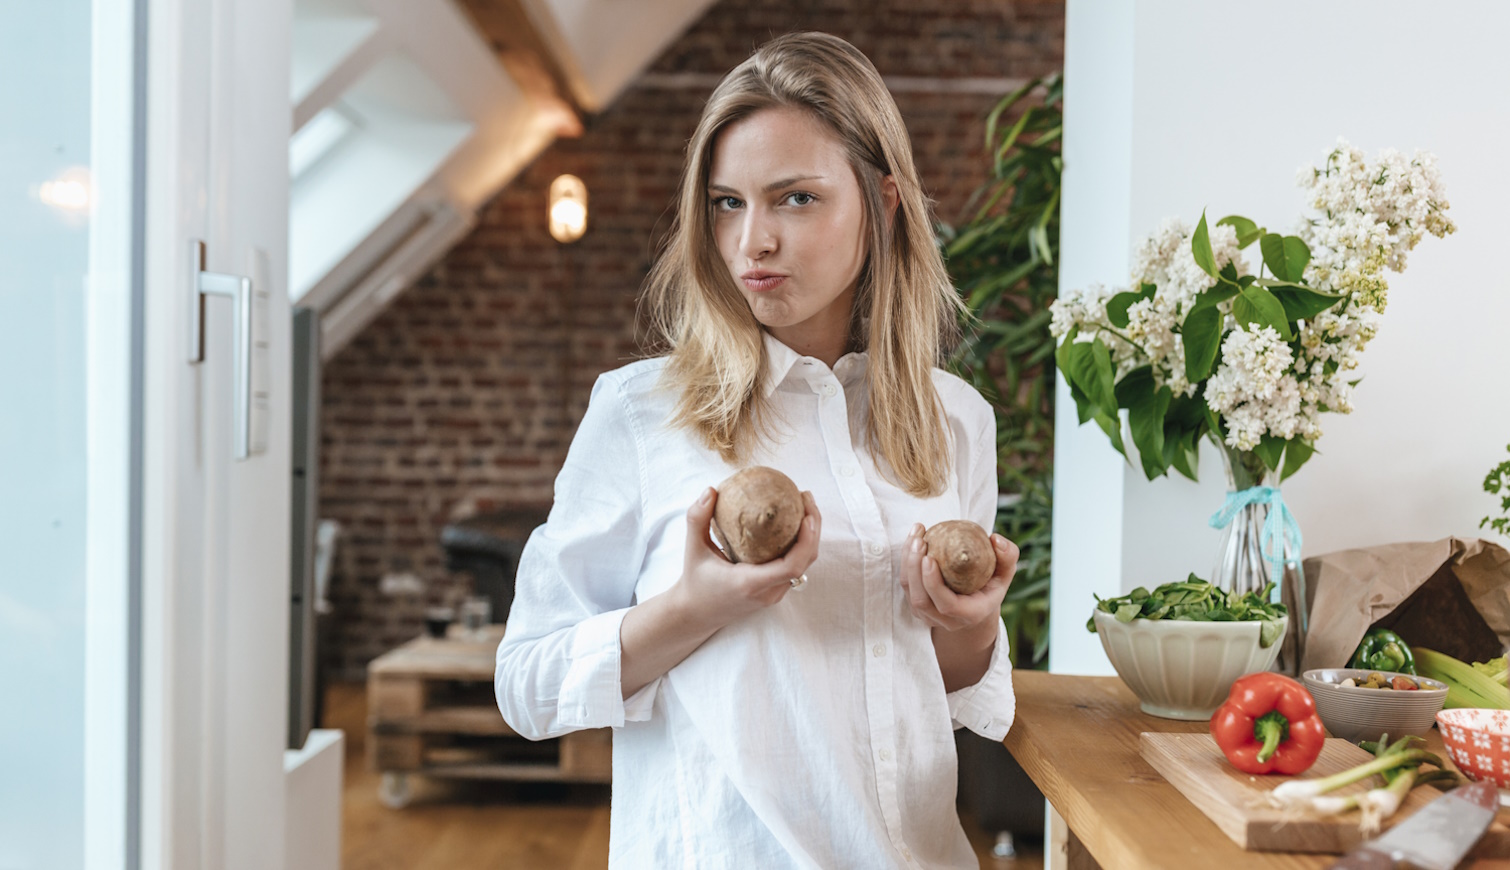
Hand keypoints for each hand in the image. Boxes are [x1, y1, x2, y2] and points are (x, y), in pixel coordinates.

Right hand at [670, 486, 821, 629]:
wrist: (697, 614)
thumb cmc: (695, 581)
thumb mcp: (692, 549)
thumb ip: (697, 519)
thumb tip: (711, 490)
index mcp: (750, 583)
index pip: (790, 566)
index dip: (806, 540)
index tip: (805, 514)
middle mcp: (768, 592)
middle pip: (805, 562)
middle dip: (813, 528)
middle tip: (805, 496)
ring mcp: (774, 594)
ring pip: (804, 565)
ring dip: (810, 535)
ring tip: (804, 504)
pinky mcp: (775, 591)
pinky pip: (796, 567)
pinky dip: (802, 544)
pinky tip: (794, 522)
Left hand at [900, 522, 1017, 631]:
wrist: (975, 604)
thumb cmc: (991, 585)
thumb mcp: (1005, 573)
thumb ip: (1008, 556)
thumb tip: (995, 540)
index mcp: (969, 614)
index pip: (946, 605)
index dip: (934, 584)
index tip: (929, 557)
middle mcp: (946, 620)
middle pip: (921, 600)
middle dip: (915, 568)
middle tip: (920, 540)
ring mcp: (928, 616)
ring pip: (909, 592)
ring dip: (907, 562)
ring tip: (916, 535)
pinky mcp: (916, 606)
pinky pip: (906, 585)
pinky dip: (905, 561)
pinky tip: (913, 539)